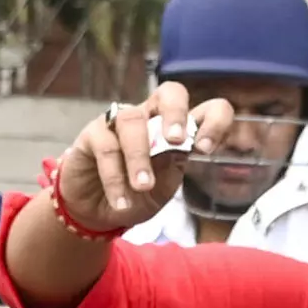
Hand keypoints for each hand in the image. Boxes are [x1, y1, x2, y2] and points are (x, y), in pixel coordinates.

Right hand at [47, 82, 226, 242]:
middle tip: (175, 141)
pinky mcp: (93, 134)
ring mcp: (120, 123)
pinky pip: (106, 147)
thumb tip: (180, 148)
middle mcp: (151, 118)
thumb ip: (173, 167)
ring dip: (139, 156)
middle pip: (170, 92)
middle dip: (175, 113)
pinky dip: (114, 177)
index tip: (206, 149)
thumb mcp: (163, 188)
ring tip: (142, 187)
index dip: (214, 120)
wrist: (98, 214)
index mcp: (177, 130)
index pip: (206, 110)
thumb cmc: (136, 197)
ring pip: (133, 120)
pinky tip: (120, 201)